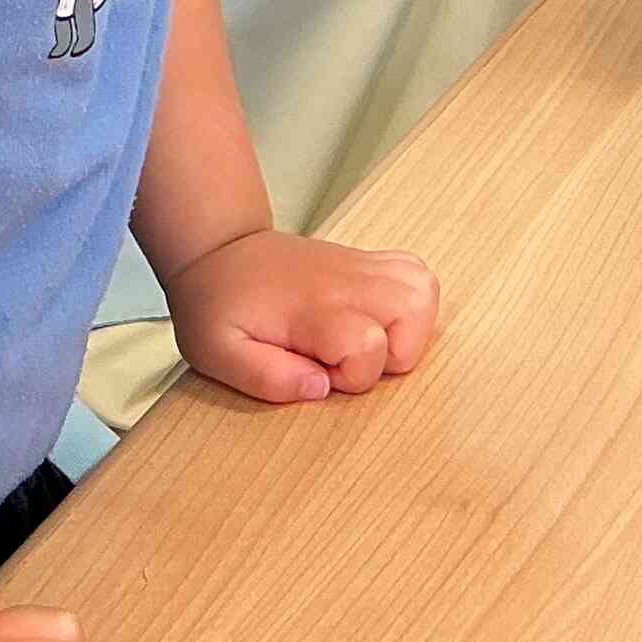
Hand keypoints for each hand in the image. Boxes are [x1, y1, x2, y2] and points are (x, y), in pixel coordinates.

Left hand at [170, 227, 437, 404]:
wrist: (219, 252)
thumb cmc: (218, 306)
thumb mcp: (218, 352)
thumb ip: (267, 378)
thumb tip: (320, 389)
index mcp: (310, 307)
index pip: (367, 346)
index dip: (349, 377)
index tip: (315, 371)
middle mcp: (346, 282)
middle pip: (411, 311)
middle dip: (391, 355)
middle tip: (343, 358)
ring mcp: (362, 267)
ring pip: (423, 291)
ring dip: (408, 331)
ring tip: (365, 341)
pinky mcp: (371, 262)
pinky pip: (418, 276)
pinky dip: (411, 305)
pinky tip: (377, 320)